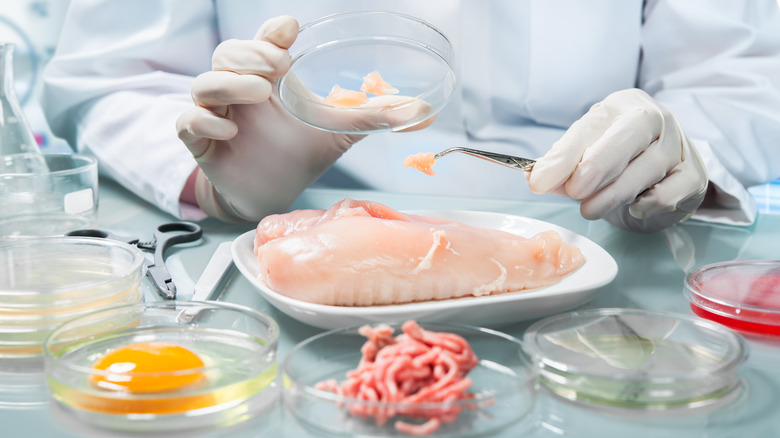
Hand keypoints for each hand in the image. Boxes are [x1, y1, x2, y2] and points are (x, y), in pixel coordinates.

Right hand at [176, 16, 432, 220]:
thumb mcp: (336, 131)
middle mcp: (240, 90)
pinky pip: (188, 123)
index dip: (271, 32)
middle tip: (277, 64)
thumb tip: (421, 111)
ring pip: (204, 83)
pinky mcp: (202, 144)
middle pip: (228, 54)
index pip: (263, 41)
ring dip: (229, 84)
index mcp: (269, 78)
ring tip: (260, 95)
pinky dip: (205, 123)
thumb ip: (372, 117)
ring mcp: (218, 115)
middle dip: (250, 54)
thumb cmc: (298, 154)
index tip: (290, 31)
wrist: (271, 194)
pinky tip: (230, 132)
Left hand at [528, 88, 707, 231]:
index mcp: (619, 106)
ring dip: (610, 198)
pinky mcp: (693, 174)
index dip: (562, 157)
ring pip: (642, 173)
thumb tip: (535, 178)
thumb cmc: (618, 159)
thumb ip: (562, 165)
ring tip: (591, 209)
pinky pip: (666, 195)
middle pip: (623, 141)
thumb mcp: (586, 154)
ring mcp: (678, 144)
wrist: (666, 171)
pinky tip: (633, 206)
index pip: (588, 128)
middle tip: (573, 194)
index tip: (539, 182)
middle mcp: (654, 117)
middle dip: (593, 172)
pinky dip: (645, 206)